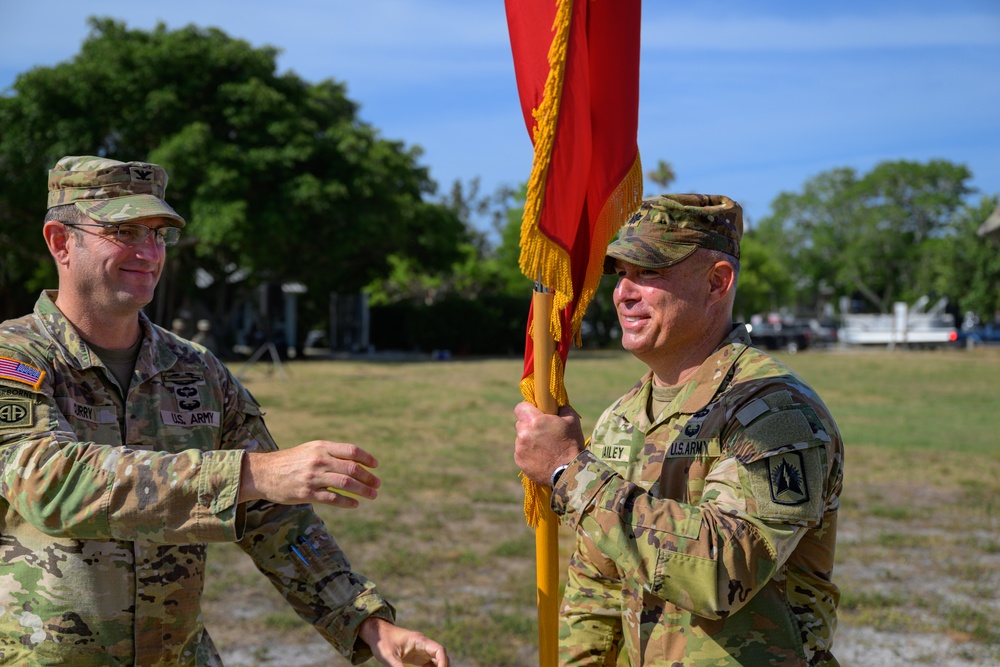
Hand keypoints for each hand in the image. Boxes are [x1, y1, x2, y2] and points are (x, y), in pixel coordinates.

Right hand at [239, 440, 379, 506]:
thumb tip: (355, 461)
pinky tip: (355, 504)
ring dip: (363, 490)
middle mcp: (319, 460)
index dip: (366, 458)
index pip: (351, 451)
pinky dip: (347, 502)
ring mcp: (313, 477)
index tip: (375, 465)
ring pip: (346, 484)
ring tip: (372, 495)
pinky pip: (333, 498)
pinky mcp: (307, 493)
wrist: (264, 473)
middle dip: (368, 477)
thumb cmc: (291, 461)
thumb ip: (331, 453)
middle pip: (352, 469)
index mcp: (321, 447)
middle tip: (378, 484)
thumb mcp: (310, 449)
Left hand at [359, 617, 449, 666]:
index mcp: (419, 641)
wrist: (376, 634)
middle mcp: (423, 645)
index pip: (439, 650)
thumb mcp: (389, 657)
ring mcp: (421, 650)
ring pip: (436, 660)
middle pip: (440, 656)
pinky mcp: (417, 656)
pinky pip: (429, 664)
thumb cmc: (382, 642)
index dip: (443, 663)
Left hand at [514, 401, 584, 485]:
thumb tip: (555, 404)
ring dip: (529, 439)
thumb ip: (560, 408)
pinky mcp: (519, 461)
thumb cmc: (571, 444)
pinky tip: (542, 457)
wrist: (569, 472)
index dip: (528, 409)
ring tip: (545, 447)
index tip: (535, 413)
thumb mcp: (571, 420)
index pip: (520, 407)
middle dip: (530, 425)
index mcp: (534, 421)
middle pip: (521, 423)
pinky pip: (521, 451)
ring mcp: (519, 448)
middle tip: (544, 431)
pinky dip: (529, 452)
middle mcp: (523, 433)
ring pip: (521, 438)